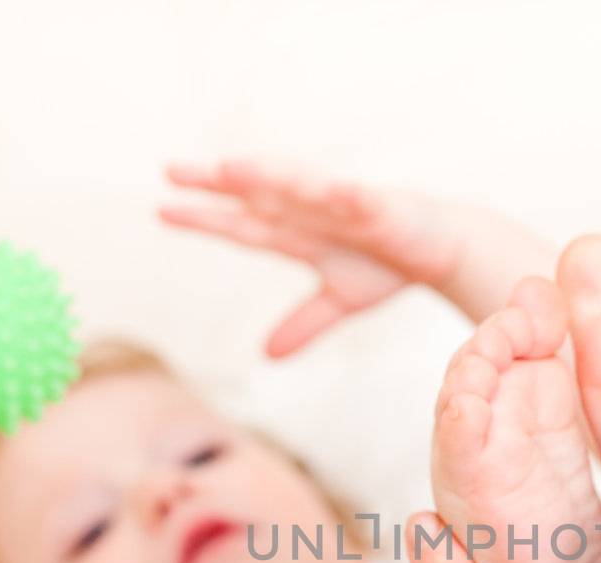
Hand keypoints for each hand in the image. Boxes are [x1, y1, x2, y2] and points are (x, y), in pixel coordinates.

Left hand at [160, 158, 463, 357]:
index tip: (162, 210)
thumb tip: (266, 357)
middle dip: (217, 183)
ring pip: (300, 188)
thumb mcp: (339, 302)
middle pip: (257, 196)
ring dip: (268, 177)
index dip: (204, 219)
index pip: (241, 225)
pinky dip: (345, 194)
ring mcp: (344, 205)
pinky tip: (330, 187)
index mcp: (297, 235)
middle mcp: (312, 213)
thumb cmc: (385, 266)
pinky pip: (360, 199)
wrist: (439, 250)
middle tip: (171, 170)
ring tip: (232, 168)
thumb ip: (301, 325)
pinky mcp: (381, 207)